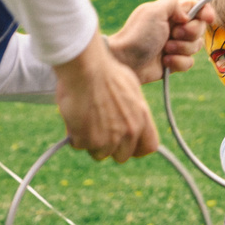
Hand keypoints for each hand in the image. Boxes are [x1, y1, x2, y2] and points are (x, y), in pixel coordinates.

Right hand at [55, 34, 156, 163]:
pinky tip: (74, 117)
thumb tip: (126, 115)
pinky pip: (79, 145)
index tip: (126, 144)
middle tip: (98, 131)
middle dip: (110, 147)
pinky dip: (74, 135)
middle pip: (122, 156)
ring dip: (90, 141)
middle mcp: (129, 131)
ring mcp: (109, 138)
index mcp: (141, 117)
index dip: (137, 148)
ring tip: (84, 120)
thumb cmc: (104, 71)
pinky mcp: (88, 140)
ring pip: (99, 153)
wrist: (86, 68)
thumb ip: (132, 108)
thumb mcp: (130, 88)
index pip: (150, 146)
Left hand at [108, 0, 202, 82]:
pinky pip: (189, 63)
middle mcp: (173, 27)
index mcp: (170, 13)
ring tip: (165, 49)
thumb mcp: (154, 10)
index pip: (195, 7)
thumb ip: (174, 4)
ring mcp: (174, 45)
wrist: (125, 61)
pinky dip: (178, 62)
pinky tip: (165, 62)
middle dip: (190, 33)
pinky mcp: (173, 62)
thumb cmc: (137, 34)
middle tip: (174, 34)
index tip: (209, 18)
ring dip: (182, 48)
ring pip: (196, 47)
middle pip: (200, 28)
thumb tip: (186, 17)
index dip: (205, 12)